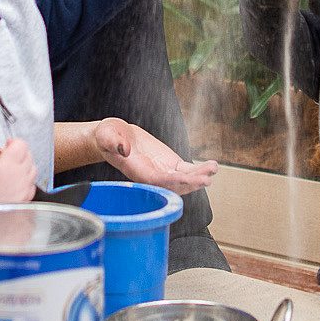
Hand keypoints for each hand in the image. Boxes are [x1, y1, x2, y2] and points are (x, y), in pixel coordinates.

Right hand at [0, 137, 36, 203]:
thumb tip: (9, 147)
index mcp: (6, 163)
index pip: (21, 145)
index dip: (14, 143)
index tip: (9, 145)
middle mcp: (17, 176)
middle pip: (29, 157)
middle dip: (20, 155)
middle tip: (9, 159)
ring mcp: (22, 189)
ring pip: (33, 171)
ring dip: (24, 168)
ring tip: (11, 172)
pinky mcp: (24, 199)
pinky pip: (31, 186)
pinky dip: (26, 183)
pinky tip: (14, 184)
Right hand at [92, 118, 218, 195]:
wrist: (115, 135)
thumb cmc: (108, 136)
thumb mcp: (106, 135)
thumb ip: (112, 142)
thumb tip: (123, 148)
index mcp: (137, 172)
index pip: (157, 180)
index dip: (173, 181)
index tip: (187, 178)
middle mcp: (152, 176)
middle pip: (174, 185)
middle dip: (191, 183)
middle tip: (206, 178)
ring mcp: (162, 171)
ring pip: (184, 179)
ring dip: (199, 176)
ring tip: (213, 168)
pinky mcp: (170, 164)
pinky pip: (186, 170)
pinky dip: (199, 170)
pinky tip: (212, 167)